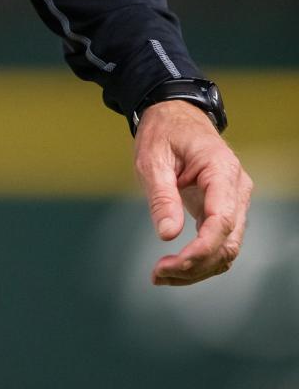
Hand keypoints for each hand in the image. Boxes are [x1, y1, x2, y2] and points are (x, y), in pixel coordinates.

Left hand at [133, 98, 252, 286]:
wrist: (175, 114)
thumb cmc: (164, 131)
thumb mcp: (152, 157)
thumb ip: (162, 196)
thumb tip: (168, 235)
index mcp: (221, 169)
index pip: (222, 220)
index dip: (201, 249)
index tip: (174, 264)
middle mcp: (236, 188)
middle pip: (228, 242)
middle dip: (195, 265)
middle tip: (158, 274)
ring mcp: (234, 200)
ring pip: (226, 249)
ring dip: (197, 269)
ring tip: (161, 275)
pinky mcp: (224, 210)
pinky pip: (219, 242)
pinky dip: (199, 260)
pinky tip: (173, 268)